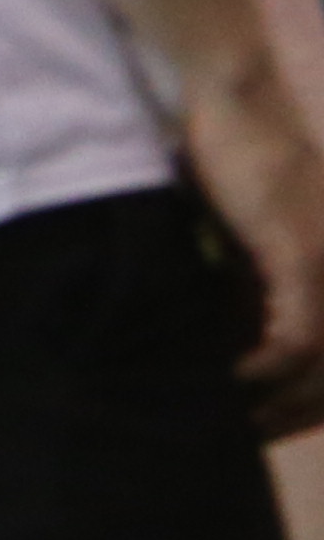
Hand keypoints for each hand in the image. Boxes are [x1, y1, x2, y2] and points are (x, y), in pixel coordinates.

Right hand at [191, 46, 323, 438]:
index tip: (264, 427)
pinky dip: (262, 369)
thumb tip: (224, 341)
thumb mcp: (246, 235)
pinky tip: (224, 381)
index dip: (308, 405)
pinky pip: (294, 340)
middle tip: (244, 441)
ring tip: (231, 423)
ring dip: (277, 404)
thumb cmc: (231, 155)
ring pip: (319, 367)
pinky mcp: (302, 258)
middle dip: (295, 416)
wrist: (232, 99)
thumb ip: (249, 283)